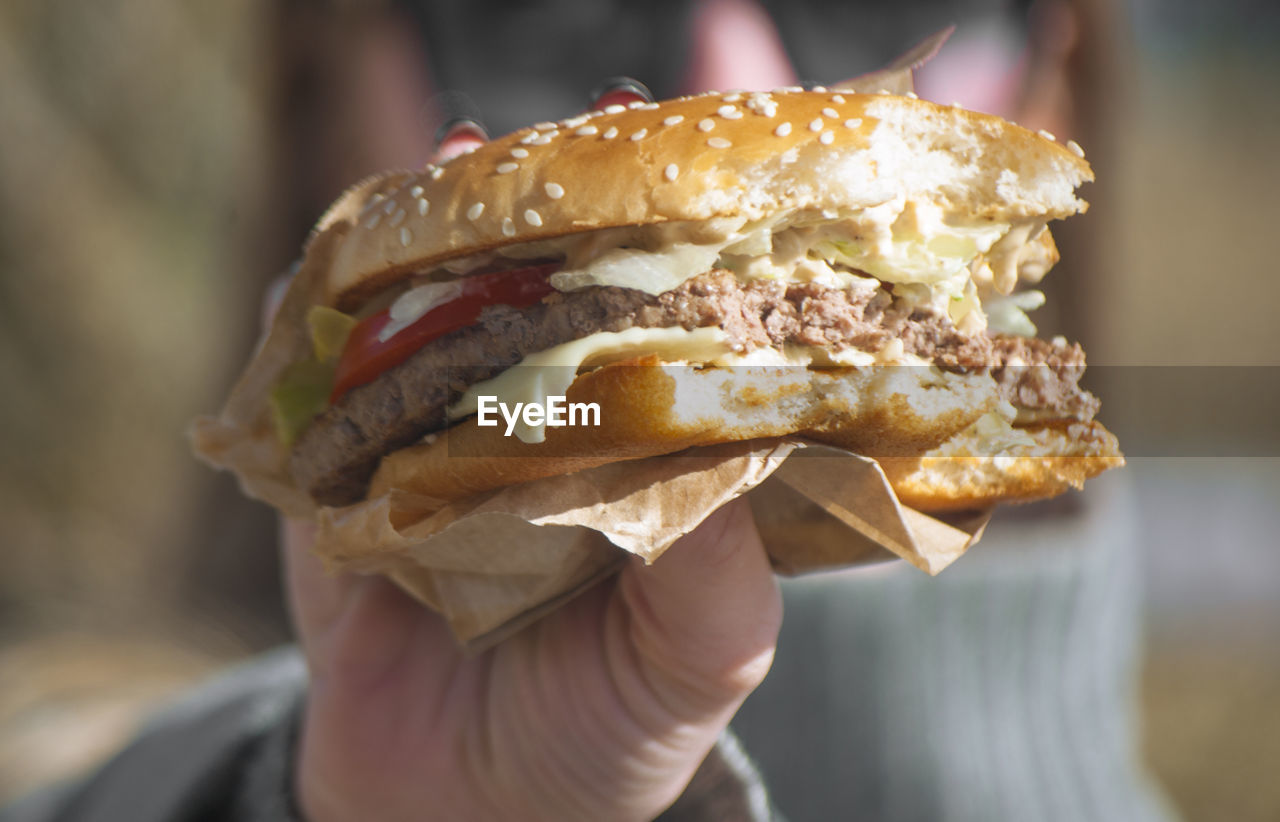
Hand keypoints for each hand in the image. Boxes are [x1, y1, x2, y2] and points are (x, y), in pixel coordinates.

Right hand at [281, 119, 780, 821]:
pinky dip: (308, 338)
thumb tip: (734, 447)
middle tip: (568, 128)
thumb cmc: (600, 739)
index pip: (662, 342)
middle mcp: (544, 447)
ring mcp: (438, 462)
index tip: (688, 183)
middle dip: (545, 219)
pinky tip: (320, 282)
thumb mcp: (693, 665)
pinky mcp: (343, 496)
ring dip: (430, 247)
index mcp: (638, 469)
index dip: (674, 259)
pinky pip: (315, 405)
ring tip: (451, 164)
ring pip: (429, 333)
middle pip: (544, 310)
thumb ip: (721, 578)